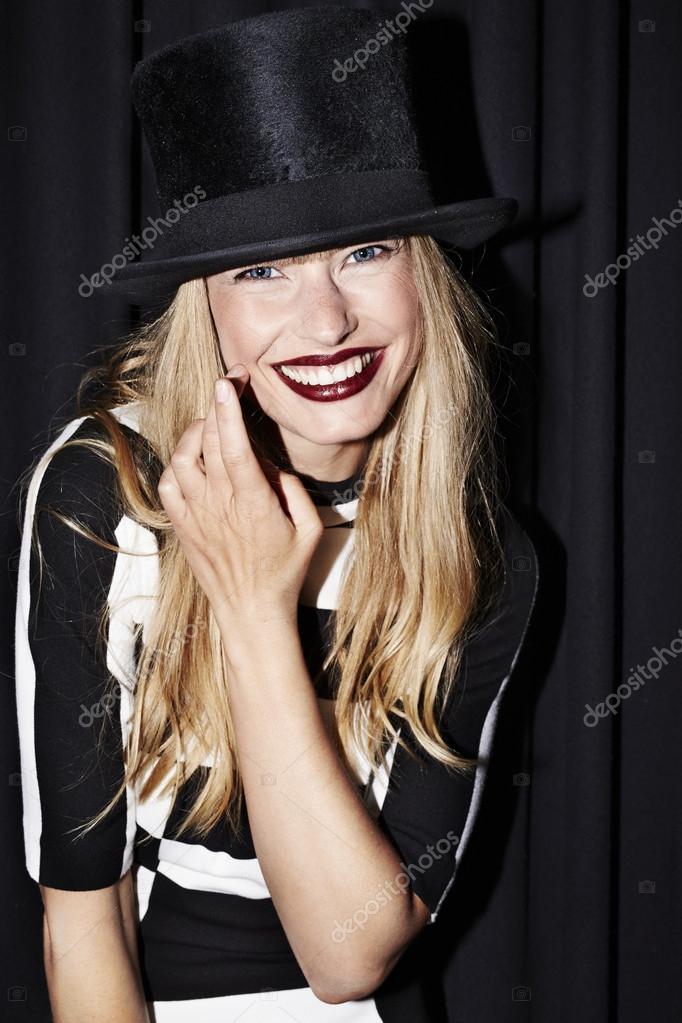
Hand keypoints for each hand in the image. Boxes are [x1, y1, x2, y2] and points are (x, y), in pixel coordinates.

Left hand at [157, 366, 323, 631]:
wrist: (250, 611)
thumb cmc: (284, 571)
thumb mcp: (310, 529)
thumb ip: (293, 489)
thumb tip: (271, 463)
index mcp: (254, 504)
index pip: (235, 448)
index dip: (228, 412)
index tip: (227, 384)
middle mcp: (220, 506)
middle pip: (208, 444)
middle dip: (216, 409)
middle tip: (228, 390)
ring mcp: (196, 516)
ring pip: (182, 459)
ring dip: (194, 434)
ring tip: (210, 425)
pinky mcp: (183, 526)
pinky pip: (168, 484)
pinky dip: (176, 463)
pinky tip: (191, 459)